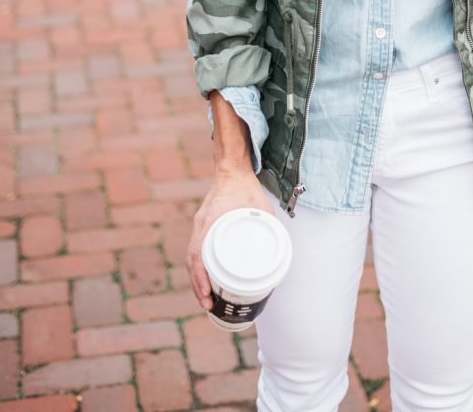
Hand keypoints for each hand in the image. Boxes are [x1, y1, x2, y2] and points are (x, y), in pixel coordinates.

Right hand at [186, 168, 271, 310]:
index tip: (207, 294)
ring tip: (206, 299)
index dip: (200, 277)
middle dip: (197, 286)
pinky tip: (205, 279)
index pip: (197, 254)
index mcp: (210, 221)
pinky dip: (198, 266)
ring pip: (192, 257)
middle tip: (208, 305)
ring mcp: (200, 225)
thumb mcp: (262, 206)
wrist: (232, 168)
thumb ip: (269, 226)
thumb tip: (280, 250)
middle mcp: (201, 225)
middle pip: (192, 260)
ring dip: (197, 279)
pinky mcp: (203, 225)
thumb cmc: (246, 186)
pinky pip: (196, 249)